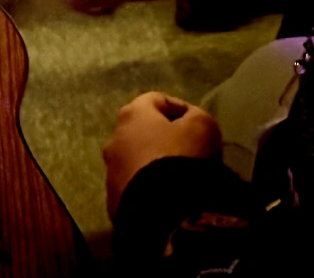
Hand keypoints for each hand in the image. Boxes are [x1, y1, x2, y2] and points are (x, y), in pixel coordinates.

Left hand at [104, 92, 220, 218]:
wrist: (166, 213)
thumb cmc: (183, 158)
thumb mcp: (203, 127)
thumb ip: (196, 116)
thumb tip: (189, 121)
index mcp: (132, 114)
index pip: (157, 100)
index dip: (180, 109)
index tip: (198, 126)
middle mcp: (115, 139)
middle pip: (143, 131)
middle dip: (165, 138)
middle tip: (190, 152)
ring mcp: (111, 172)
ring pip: (136, 160)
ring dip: (155, 164)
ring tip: (179, 178)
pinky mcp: (114, 201)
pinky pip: (135, 187)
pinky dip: (150, 188)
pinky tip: (169, 197)